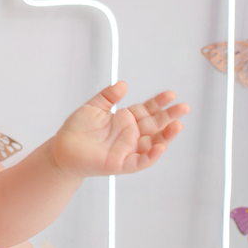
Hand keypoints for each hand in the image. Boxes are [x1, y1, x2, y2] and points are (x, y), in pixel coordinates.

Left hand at [49, 81, 188, 178]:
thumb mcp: (93, 107)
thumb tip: (123, 84)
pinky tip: (161, 147)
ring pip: (153, 143)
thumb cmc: (77, 129)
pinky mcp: (121, 163)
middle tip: (185, 108)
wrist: (62, 148)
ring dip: (166, 136)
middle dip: (170, 117)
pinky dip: (151, 155)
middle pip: (156, 125)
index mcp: (126, 120)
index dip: (159, 103)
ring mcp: (128, 149)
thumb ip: (108, 96)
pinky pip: (140, 161)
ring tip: (178, 125)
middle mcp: (131, 135)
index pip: (148, 110)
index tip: (171, 94)